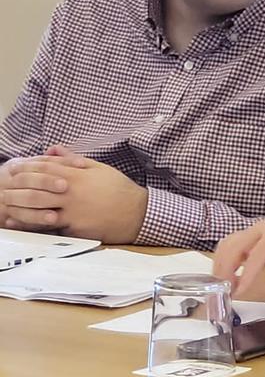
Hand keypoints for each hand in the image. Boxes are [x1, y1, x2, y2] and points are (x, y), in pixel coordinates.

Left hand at [0, 146, 147, 242]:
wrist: (139, 213)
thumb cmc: (120, 190)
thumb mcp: (99, 168)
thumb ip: (72, 158)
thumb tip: (53, 148)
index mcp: (76, 175)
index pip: (44, 168)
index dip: (25, 168)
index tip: (12, 169)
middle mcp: (72, 192)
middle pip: (36, 189)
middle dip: (17, 189)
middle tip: (3, 190)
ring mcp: (73, 211)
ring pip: (39, 209)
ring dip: (20, 208)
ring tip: (7, 208)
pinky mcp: (76, 228)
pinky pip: (51, 226)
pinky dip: (34, 225)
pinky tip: (21, 224)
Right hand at [213, 220, 264, 298]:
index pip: (258, 253)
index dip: (247, 273)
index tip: (239, 292)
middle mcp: (263, 228)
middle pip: (235, 245)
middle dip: (226, 268)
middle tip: (225, 291)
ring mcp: (253, 231)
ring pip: (227, 244)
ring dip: (221, 265)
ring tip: (224, 287)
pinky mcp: (247, 237)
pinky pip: (228, 246)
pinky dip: (222, 261)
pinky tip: (225, 277)